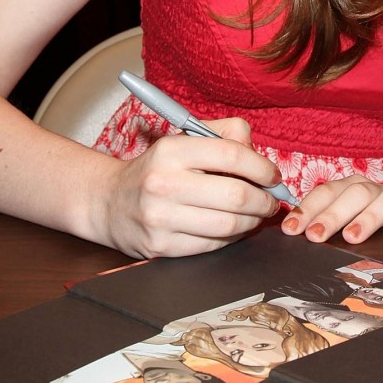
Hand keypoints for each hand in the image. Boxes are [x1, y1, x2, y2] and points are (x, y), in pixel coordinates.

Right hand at [102, 119, 284, 258]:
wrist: (109, 202)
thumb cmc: (157, 169)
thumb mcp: (183, 140)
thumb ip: (224, 135)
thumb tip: (260, 156)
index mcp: (171, 151)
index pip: (232, 154)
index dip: (262, 168)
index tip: (272, 176)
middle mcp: (163, 183)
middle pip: (236, 195)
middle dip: (264, 200)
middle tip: (271, 201)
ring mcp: (161, 219)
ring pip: (229, 225)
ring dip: (252, 222)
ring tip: (255, 214)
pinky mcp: (161, 248)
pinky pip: (214, 245)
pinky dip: (232, 238)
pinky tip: (233, 228)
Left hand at [280, 174, 382, 244]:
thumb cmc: (371, 222)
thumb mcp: (347, 221)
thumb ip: (325, 225)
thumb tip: (294, 236)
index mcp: (351, 189)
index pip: (326, 192)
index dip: (308, 209)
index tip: (290, 229)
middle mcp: (375, 189)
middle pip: (354, 195)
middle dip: (332, 215)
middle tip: (314, 236)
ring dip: (369, 216)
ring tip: (353, 237)